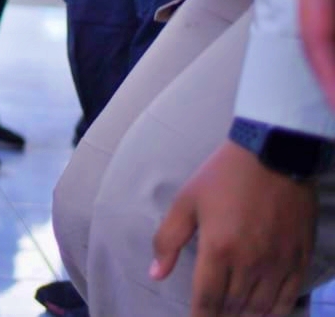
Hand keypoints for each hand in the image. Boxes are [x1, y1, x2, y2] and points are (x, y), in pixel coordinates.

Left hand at [151, 141, 314, 316]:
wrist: (272, 154)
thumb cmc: (222, 177)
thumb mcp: (186, 202)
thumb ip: (168, 240)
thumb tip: (155, 274)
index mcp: (218, 249)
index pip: (207, 299)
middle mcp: (250, 262)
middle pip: (234, 306)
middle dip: (221, 316)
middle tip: (212, 316)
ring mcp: (278, 262)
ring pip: (261, 307)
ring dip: (245, 316)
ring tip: (234, 316)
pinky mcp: (300, 257)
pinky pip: (288, 297)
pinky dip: (275, 311)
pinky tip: (265, 314)